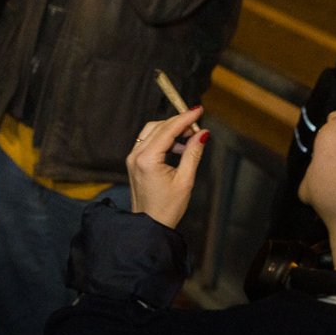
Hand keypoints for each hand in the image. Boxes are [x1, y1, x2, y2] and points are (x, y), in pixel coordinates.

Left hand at [126, 107, 208, 228]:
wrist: (150, 225)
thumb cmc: (167, 207)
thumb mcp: (185, 180)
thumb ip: (193, 153)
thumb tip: (202, 134)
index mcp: (147, 159)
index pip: (167, 130)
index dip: (184, 118)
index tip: (198, 110)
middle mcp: (136, 155)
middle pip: (158, 127)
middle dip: (178, 123)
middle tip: (197, 126)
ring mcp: (133, 158)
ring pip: (151, 132)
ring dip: (171, 131)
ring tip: (190, 140)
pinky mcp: (134, 162)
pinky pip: (148, 142)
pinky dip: (163, 139)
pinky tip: (178, 148)